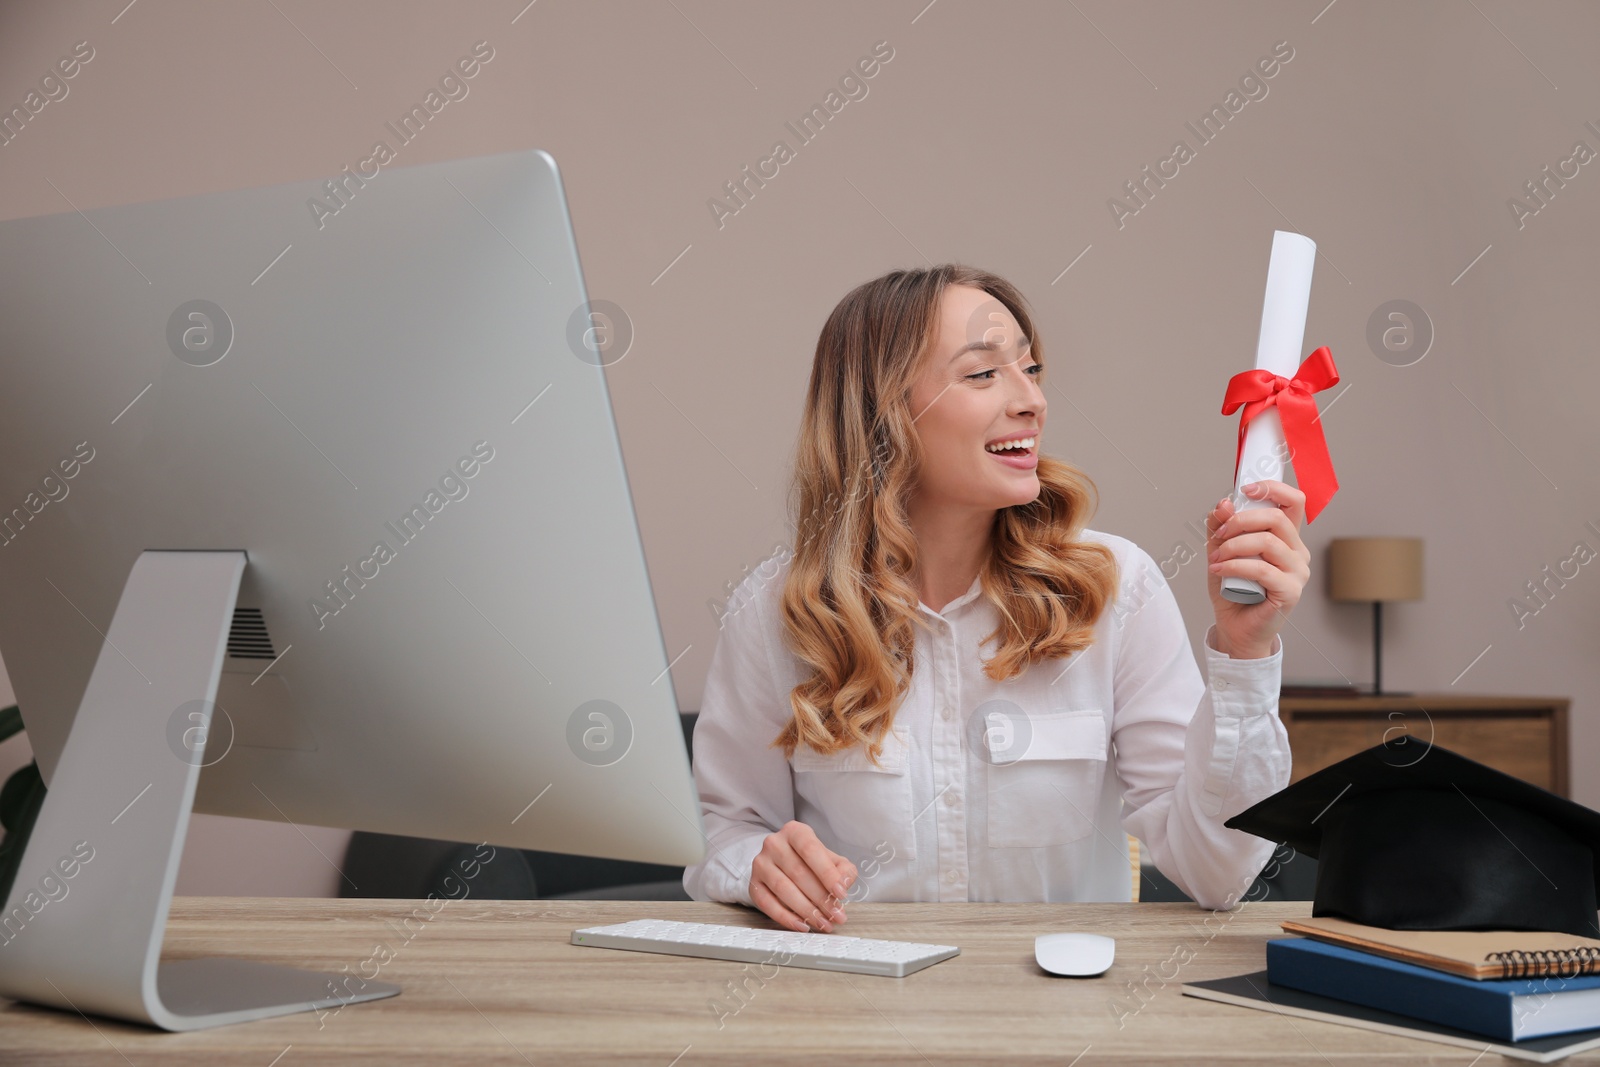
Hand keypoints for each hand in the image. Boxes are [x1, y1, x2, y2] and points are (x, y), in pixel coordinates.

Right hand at [749, 820, 856, 932]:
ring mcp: (761, 863)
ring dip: (806, 910)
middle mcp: (774, 844)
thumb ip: (843, 869)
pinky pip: (767, 903)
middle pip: (798, 873)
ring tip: (823, 923)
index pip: (810, 850)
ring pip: (783, 889)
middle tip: (836, 915)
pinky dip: (786, 918)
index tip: (841, 893)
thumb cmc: (810, 861)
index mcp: (795, 832)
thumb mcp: (831, 859)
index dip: (827, 873)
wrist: (782, 861)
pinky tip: (802, 925)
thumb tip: (844, 883)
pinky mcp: (753, 883)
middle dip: (821, 898)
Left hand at [1205, 480, 1310, 657]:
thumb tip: (1223, 504)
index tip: (1246, 489)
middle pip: (1276, 518)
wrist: (1234, 626)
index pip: (1294, 501)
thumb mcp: (1220, 551)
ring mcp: (1297, 572)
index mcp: (1285, 537)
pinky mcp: (1291, 591)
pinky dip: (1235, 566)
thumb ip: (1220, 526)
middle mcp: (1297, 552)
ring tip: (1216, 557)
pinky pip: (1262, 569)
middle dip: (1240, 521)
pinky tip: (1219, 569)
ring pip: (1267, 543)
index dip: (1273, 488)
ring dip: (1233, 546)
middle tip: (1219, 534)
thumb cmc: (1232, 589)